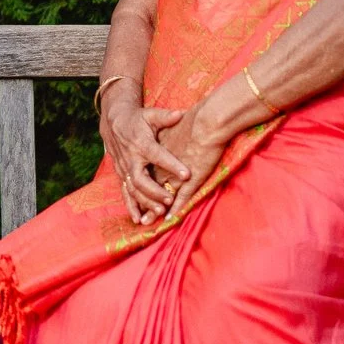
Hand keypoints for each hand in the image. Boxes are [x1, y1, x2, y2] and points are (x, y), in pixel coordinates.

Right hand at [103, 84, 190, 225]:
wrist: (114, 122)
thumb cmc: (138, 119)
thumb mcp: (151, 114)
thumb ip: (166, 117)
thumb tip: (180, 114)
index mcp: (141, 143)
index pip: (157, 155)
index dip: (171, 164)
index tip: (187, 174)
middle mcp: (131, 158)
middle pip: (140, 178)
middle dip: (155, 191)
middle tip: (170, 199)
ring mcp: (124, 168)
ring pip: (132, 189)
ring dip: (145, 201)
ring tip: (160, 211)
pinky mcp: (121, 175)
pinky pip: (125, 193)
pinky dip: (131, 207)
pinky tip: (139, 219)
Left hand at [151, 102, 231, 220]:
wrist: (209, 121)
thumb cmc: (194, 121)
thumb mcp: (172, 125)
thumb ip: (166, 133)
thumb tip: (164, 133)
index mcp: (156, 152)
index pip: (146, 172)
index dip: (140, 185)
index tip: (135, 195)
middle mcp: (163, 165)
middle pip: (149, 187)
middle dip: (144, 203)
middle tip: (140, 217)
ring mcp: (177, 174)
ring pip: (162, 195)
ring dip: (155, 209)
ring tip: (149, 222)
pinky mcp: (191, 178)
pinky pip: (181, 197)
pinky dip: (176, 209)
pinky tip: (170, 219)